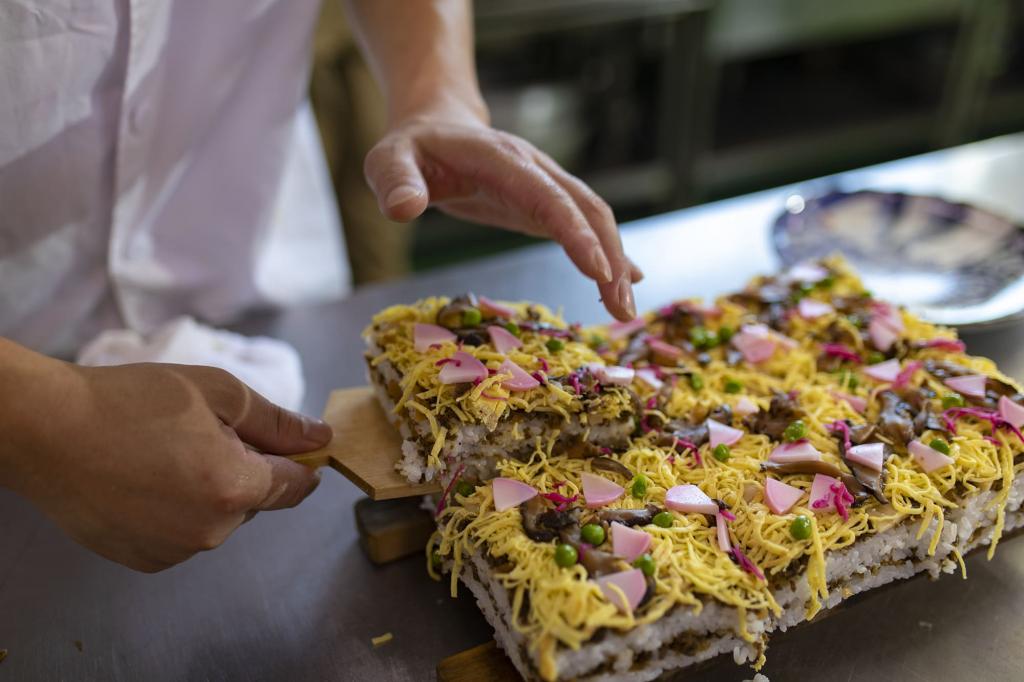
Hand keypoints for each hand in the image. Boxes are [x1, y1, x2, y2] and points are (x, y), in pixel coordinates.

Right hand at [5, 358, 329, 572]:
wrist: (47, 430)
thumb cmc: (131, 401)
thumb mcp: (217, 392)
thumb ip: (277, 422)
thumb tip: (321, 439)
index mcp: (234, 488)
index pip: (295, 485)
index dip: (298, 461)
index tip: (290, 443)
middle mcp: (210, 531)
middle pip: (255, 500)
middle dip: (244, 468)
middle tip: (201, 432)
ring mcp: (175, 551)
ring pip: (219, 518)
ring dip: (210, 490)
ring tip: (165, 454)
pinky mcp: (145, 560)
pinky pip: (184, 534)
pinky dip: (178, 510)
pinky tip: (147, 480)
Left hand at [363, 112, 642, 319]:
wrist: (435, 125)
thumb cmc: (410, 149)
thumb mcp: (388, 160)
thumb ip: (395, 182)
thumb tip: (403, 210)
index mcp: (501, 158)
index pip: (546, 195)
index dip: (575, 232)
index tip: (599, 271)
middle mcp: (534, 167)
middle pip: (586, 208)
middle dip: (609, 256)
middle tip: (621, 310)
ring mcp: (545, 183)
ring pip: (593, 217)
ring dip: (615, 261)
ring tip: (623, 310)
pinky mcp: (545, 201)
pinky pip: (584, 224)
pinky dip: (607, 253)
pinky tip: (626, 281)